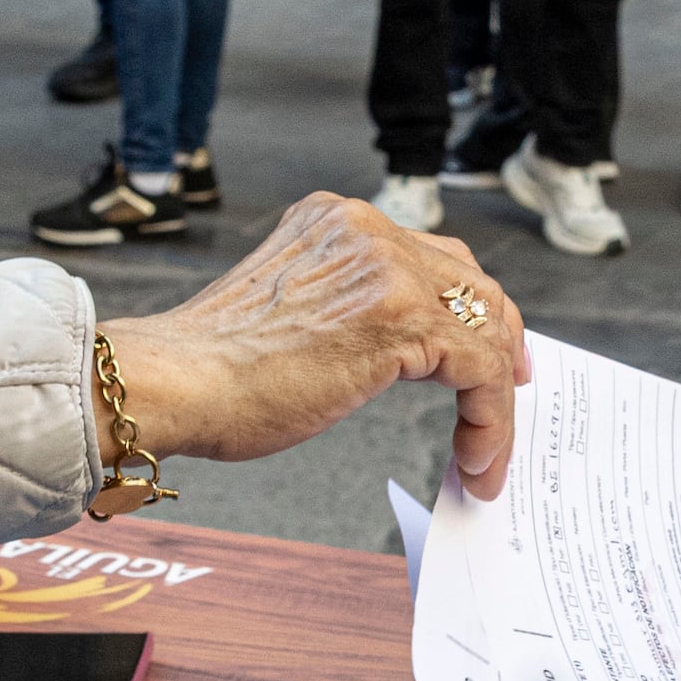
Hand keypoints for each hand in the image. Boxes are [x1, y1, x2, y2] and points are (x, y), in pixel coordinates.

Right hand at [103, 192, 533, 498]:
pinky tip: (477, 459)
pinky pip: (481, 368)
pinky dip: (490, 419)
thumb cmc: (212, 371)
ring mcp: (388, 266)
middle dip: (500, 342)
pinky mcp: (403, 316)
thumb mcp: (292, 314)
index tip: (486, 356)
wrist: (173, 382)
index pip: (431, 257)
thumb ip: (347, 309)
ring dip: (496, 399)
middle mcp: (366, 228)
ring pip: (486, 326)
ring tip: (487, 455)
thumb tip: (397, 349)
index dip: (469, 309)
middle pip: (471, 280)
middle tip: (507, 393)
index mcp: (335, 221)